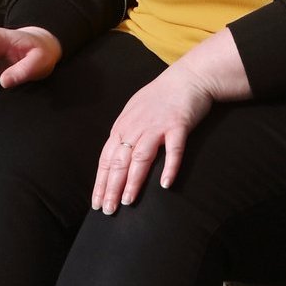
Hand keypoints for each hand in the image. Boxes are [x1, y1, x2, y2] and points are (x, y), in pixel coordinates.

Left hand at [91, 71, 215, 213]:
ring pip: (140, 157)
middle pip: (119, 161)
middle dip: (111, 187)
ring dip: (133, 181)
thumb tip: (115, 158)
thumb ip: (126, 133)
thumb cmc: (161, 96)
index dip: (101, 182)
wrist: (189, 76)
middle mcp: (136, 127)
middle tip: (108, 210)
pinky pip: (173, 149)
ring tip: (128, 201)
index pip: (106, 159)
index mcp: (123, 126)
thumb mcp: (135, 112)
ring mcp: (157, 126)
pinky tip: (165, 183)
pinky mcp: (178, 125)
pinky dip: (169, 166)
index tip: (96, 203)